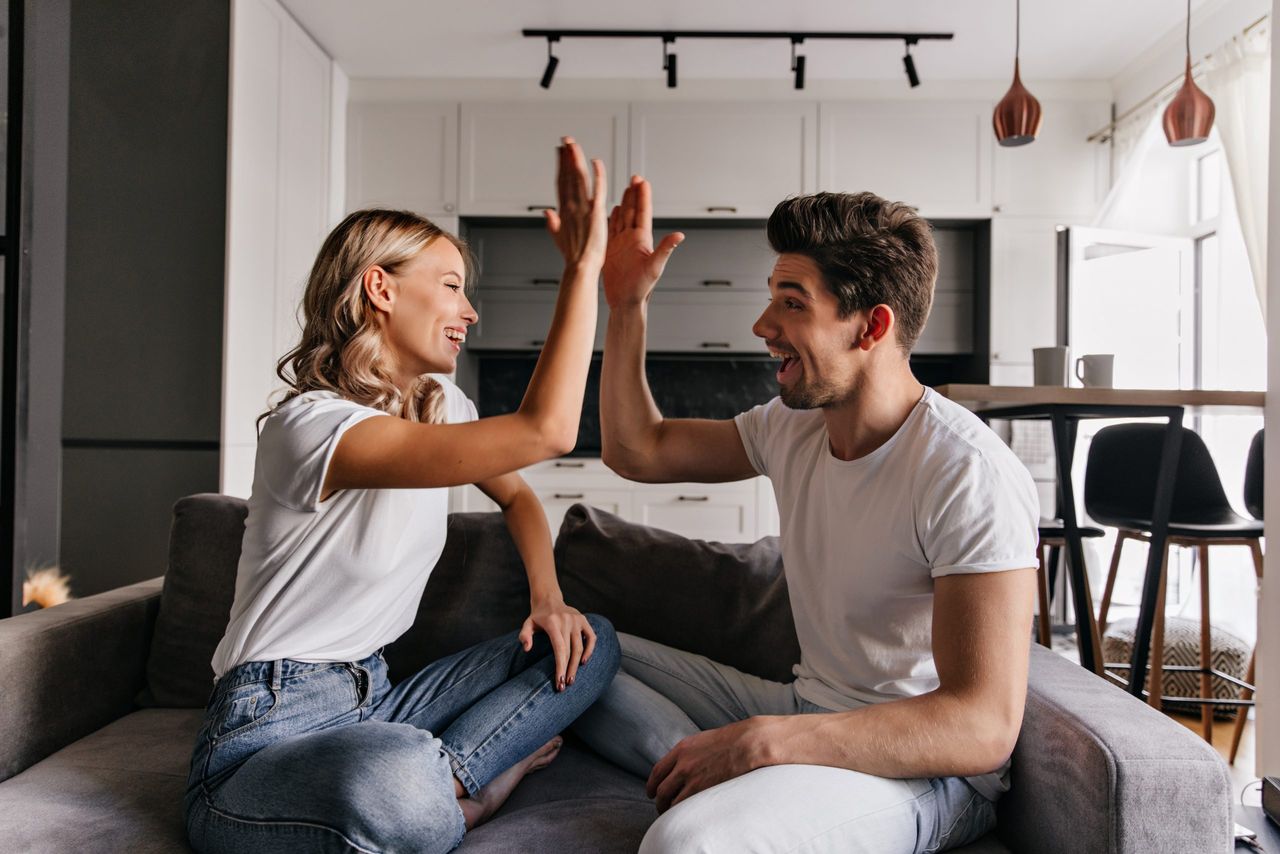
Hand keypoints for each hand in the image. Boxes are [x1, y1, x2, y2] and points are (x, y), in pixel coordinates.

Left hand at [519, 598, 597, 691]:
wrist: (549, 600)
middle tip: (564, 686)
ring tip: (571, 679)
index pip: (559, 648)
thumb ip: (524, 636)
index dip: (560, 666)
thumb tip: (526, 649)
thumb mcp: (527, 624)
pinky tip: (584, 662)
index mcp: (553, 622)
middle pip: (570, 651)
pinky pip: (591, 637)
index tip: (559, 681)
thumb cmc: (537, 617)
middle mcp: (567, 620)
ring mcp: (577, 620)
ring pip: (580, 647)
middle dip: (568, 670)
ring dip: (577, 665)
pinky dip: (590, 650)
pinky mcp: (584, 620)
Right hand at [544, 137, 607, 268]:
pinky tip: (596, 161)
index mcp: (564, 211)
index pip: (561, 183)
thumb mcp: (558, 238)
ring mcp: (583, 209)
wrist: (580, 268)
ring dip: (576, 159)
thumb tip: (547, 211)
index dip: (560, 166)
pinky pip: (597, 190)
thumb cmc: (572, 257)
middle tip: (566, 140)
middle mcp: (571, 207)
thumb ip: (552, 222)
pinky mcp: (596, 213)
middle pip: (568, 176)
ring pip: (579, 178)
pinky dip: (597, 175)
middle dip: (567, 157)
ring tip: (574, 144)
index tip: (560, 153)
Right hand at [603, 175, 683, 308]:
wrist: (626, 302)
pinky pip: (609, 230)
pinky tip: (610, 210)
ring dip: (623, 203)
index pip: (642, 213)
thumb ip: (665, 249)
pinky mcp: (611, 251)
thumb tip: (679, 235)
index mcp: (642, 240)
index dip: (642, 196)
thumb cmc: (642, 288)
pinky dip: (610, 218)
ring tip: (623, 189)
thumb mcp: (655, 267)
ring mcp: (621, 244)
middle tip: (634, 177)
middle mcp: (632, 240)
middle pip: (632, 211)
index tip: (642, 181)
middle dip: (633, 194)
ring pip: (621, 218)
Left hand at [646, 717, 773, 812]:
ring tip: (673, 815)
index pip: (658, 770)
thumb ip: (689, 753)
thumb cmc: (730, 741)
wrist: (747, 743)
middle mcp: (683, 763)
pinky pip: (685, 805)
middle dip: (659, 801)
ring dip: (669, 810)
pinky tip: (685, 815)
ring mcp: (692, 777)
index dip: (652, 784)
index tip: (651, 791)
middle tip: (661, 807)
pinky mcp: (703, 789)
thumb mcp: (702, 740)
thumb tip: (682, 766)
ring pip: (670, 800)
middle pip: (661, 788)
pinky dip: (682, 812)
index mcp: (682, 749)